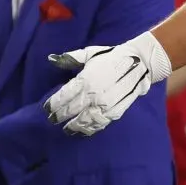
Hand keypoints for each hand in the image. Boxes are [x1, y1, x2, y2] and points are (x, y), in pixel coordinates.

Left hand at [43, 31, 171, 135]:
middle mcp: (92, 95)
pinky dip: (89, 129)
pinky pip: (99, 124)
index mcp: (84, 80)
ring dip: (73, 127)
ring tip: (67, 129)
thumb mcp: (89, 54)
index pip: (63, 97)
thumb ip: (70, 58)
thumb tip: (51, 59)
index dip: (53, 104)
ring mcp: (104, 106)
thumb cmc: (110, 57)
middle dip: (59, 116)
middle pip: (71, 110)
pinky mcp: (115, 112)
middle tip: (52, 120)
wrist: (139, 63)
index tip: (46, 109)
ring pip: (84, 121)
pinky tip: (83, 130)